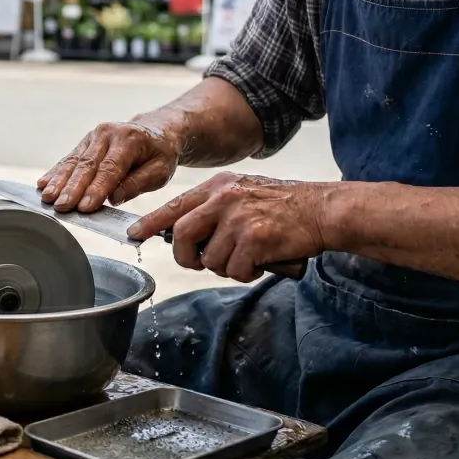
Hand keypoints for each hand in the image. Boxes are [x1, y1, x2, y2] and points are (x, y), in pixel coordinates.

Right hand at [37, 121, 178, 212]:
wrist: (156, 130)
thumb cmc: (159, 154)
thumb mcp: (160, 170)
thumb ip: (138, 183)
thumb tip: (114, 198)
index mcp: (129, 139)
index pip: (110, 168)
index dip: (96, 189)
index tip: (84, 207)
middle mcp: (107, 134)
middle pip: (87, 164)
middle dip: (72, 187)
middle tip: (61, 206)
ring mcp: (93, 136)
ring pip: (73, 161)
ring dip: (58, 181)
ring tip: (46, 197)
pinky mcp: (84, 143)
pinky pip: (68, 159)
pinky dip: (55, 172)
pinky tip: (42, 184)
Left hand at [128, 173, 329, 282]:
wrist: (323, 210)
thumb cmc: (285, 207)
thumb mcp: (244, 193)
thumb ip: (215, 208)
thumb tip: (186, 234)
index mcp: (219, 186)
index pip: (174, 205)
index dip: (151, 223)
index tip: (134, 234)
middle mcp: (224, 198)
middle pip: (182, 235)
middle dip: (187, 257)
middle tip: (201, 262)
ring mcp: (238, 218)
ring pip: (210, 258)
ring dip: (227, 266)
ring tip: (248, 256)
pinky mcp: (254, 238)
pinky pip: (234, 269)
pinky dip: (246, 273)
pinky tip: (261, 261)